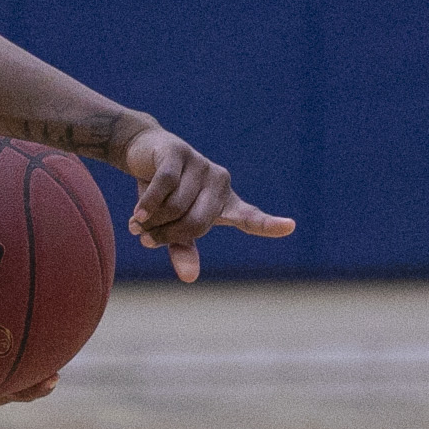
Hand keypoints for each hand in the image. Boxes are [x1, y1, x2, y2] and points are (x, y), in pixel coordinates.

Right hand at [120, 128, 295, 280]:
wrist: (143, 150)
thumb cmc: (164, 193)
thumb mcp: (172, 224)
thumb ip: (182, 249)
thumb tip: (190, 278)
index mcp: (225, 202)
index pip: (251, 217)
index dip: (269, 224)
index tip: (290, 227)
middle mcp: (219, 182)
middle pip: (196, 223)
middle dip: (168, 236)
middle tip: (146, 239)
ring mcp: (201, 165)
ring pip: (176, 206)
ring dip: (152, 221)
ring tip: (137, 222)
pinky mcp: (178, 153)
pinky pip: (164, 186)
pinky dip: (148, 204)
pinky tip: (138, 214)